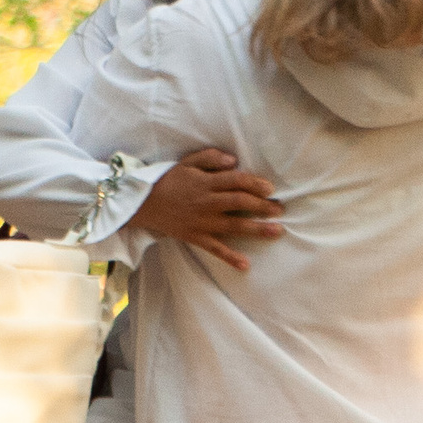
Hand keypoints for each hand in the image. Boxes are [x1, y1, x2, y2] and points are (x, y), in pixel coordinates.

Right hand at [137, 148, 284, 268]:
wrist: (142, 204)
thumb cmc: (167, 181)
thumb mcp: (187, 162)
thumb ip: (210, 158)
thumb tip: (234, 160)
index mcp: (206, 182)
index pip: (236, 181)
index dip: (255, 184)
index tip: (270, 189)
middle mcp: (207, 202)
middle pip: (239, 203)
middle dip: (262, 206)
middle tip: (280, 209)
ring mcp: (202, 222)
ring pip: (233, 226)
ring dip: (256, 229)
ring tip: (277, 231)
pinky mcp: (196, 237)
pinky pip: (215, 249)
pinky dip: (230, 258)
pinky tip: (245, 265)